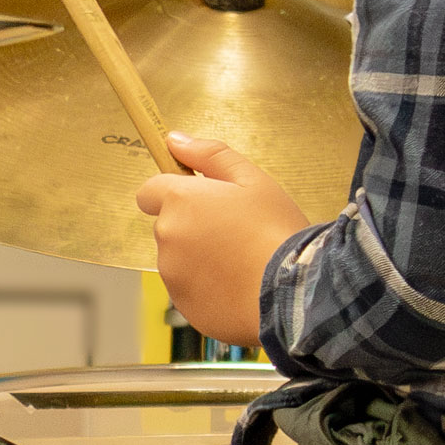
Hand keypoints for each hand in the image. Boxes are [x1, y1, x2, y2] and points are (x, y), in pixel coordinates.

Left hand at [132, 131, 309, 349]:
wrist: (293, 291)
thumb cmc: (276, 232)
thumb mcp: (252, 180)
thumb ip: (209, 156)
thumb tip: (175, 140)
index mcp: (180, 202)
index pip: (150, 191)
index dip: (173, 193)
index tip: (197, 199)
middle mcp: (168, 237)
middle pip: (169, 226)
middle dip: (194, 226)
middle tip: (235, 231)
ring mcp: (172, 275)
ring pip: (179, 260)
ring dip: (200, 258)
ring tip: (241, 261)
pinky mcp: (183, 305)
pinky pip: (189, 290)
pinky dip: (207, 287)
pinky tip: (238, 284)